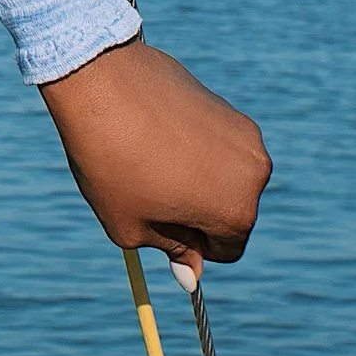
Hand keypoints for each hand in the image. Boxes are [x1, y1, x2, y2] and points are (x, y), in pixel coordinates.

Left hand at [40, 38, 269, 270]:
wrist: (100, 80)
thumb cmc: (112, 160)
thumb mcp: (130, 224)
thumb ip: (169, 250)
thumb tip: (191, 276)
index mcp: (237, 212)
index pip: (224, 250)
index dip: (187, 244)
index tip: (155, 222)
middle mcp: (255, 174)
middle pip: (228, 211)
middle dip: (192, 210)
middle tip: (145, 188)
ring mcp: (244, 134)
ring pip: (221, 175)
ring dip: (193, 177)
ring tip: (147, 156)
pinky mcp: (227, 106)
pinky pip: (213, 143)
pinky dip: (191, 146)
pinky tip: (153, 131)